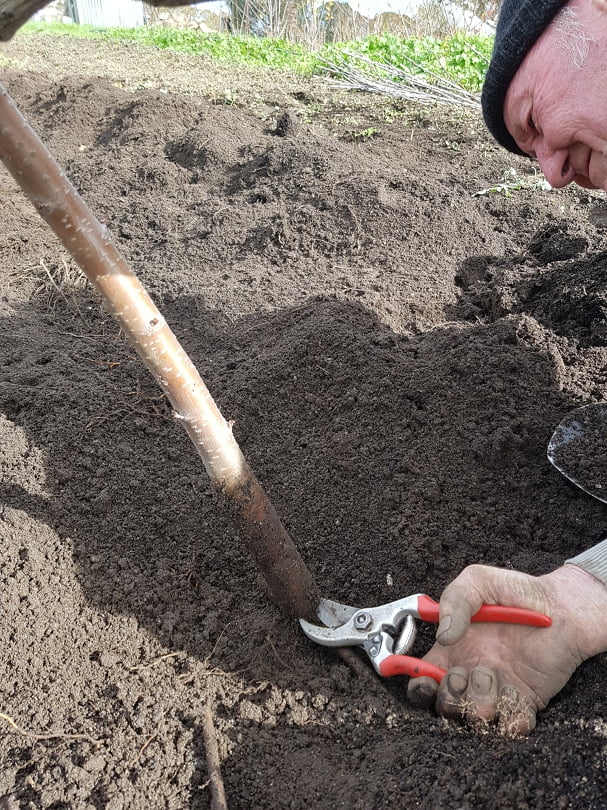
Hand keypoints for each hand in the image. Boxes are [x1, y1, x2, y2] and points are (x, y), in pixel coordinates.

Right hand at [407, 563, 606, 734]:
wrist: (564, 608)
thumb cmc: (519, 592)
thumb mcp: (479, 581)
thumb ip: (455, 600)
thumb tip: (443, 635)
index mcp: (454, 648)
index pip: (425, 676)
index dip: (419, 684)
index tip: (424, 679)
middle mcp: (471, 672)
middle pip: (446, 703)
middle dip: (450, 696)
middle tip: (463, 676)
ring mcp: (498, 688)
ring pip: (476, 716)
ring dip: (479, 703)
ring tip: (492, 678)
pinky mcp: (525, 700)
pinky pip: (512, 723)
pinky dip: (511, 720)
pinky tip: (515, 698)